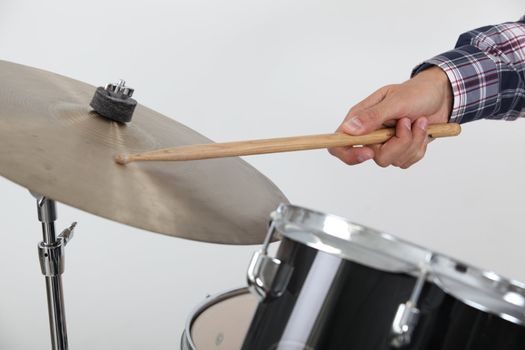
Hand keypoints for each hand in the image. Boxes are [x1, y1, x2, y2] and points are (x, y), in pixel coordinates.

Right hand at [329, 66, 452, 167]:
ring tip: (419, 122)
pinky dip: (419, 146)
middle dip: (397, 143)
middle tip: (407, 122)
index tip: (368, 152)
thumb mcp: (395, 101)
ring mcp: (385, 144)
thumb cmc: (416, 92)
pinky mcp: (400, 150)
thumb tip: (349, 130)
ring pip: (393, 160)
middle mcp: (369, 134)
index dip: (348, 153)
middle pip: (373, 156)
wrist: (441, 96)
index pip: (339, 142)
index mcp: (360, 119)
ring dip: (412, 142)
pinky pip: (406, 161)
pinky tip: (422, 130)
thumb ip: (372, 116)